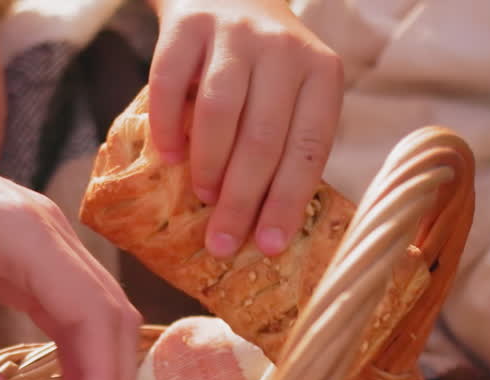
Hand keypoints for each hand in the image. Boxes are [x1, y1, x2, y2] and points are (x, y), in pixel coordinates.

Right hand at [147, 0, 342, 258]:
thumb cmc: (264, 68)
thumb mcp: (295, 96)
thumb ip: (287, 146)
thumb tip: (262, 230)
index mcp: (322, 74)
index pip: (309, 150)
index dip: (287, 202)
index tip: (268, 246)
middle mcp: (284, 48)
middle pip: (263, 139)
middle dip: (241, 200)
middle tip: (223, 242)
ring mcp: (235, 31)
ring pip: (221, 112)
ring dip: (210, 166)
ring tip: (204, 197)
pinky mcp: (187, 23)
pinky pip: (170, 82)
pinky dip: (167, 127)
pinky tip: (170, 157)